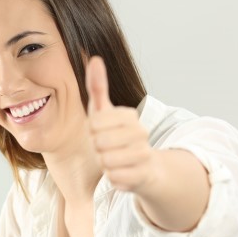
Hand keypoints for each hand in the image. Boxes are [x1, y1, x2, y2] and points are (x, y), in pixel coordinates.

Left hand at [86, 56, 154, 192]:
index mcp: (130, 116)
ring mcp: (143, 155)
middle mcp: (141, 133)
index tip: (101, 131)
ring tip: (113, 159)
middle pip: (98, 143)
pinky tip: (121, 171)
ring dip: (104, 163)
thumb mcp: (104, 111)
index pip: (95, 123)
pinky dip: (112, 177)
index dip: (93, 130)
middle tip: (106, 147)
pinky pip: (114, 178)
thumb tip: (94, 58)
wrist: (145, 167)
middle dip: (97, 148)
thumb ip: (97, 86)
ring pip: (105, 161)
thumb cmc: (117, 136)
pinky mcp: (141, 176)